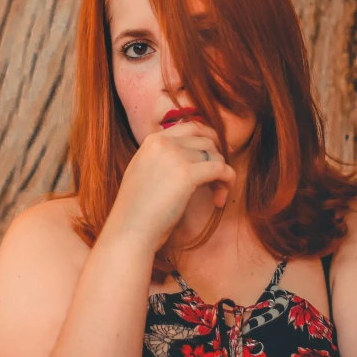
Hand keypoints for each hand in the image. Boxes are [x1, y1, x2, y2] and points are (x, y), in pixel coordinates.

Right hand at [105, 120, 236, 252]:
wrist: (129, 230)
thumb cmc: (138, 210)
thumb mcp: (144, 171)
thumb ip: (162, 157)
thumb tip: (192, 153)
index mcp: (152, 140)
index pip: (190, 127)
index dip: (209, 139)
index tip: (216, 155)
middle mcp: (163, 143)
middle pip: (206, 140)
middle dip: (217, 157)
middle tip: (218, 178)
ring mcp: (174, 156)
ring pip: (215, 155)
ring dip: (222, 175)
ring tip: (216, 195)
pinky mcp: (186, 174)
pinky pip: (220, 169)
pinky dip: (227, 182)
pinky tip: (220, 199)